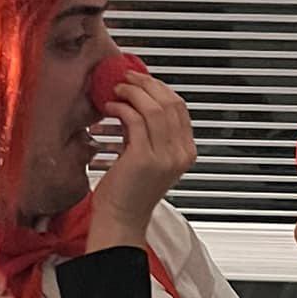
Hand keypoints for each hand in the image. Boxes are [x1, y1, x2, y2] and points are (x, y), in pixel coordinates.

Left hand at [90, 72, 195, 246]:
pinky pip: (135, 120)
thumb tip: (138, 102)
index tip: (142, 81)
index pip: (180, 108)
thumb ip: (151, 133)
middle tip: (127, 78)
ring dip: (132, 93)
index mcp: (186, 152)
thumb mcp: (149, 157)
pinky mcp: (144, 158)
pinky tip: (111, 107)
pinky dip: (122, 108)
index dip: (160, 88)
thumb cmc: (129, 192)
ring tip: (117, 90)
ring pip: (154, 108)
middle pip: (169, 103)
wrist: (121, 219)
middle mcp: (179, 153)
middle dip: (146, 84)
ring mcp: (164, 156)